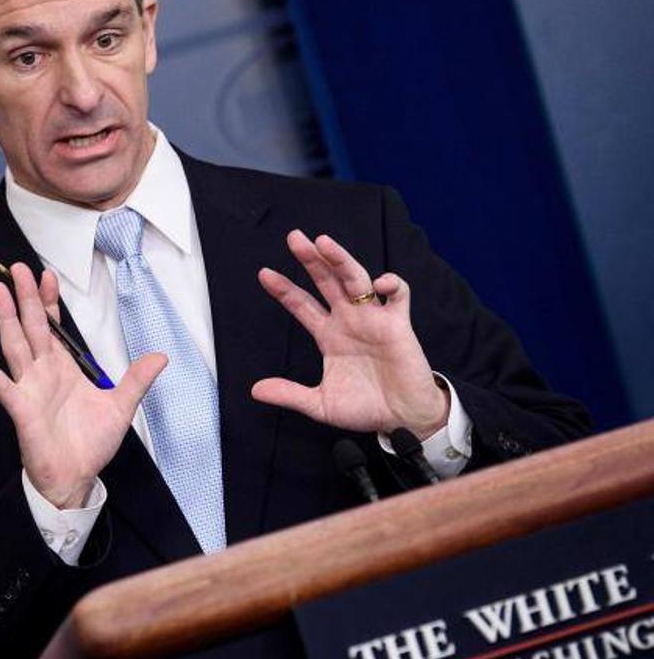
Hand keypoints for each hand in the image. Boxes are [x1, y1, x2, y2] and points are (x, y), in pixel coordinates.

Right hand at [0, 262, 166, 508]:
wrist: (76, 478)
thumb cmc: (90, 444)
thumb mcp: (121, 407)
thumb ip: (137, 380)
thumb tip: (161, 356)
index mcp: (63, 368)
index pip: (54, 326)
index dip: (49, 300)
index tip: (46, 274)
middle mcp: (42, 372)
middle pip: (32, 326)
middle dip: (25, 296)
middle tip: (17, 267)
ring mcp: (29, 388)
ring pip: (14, 345)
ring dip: (5, 318)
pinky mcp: (21, 409)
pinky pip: (2, 386)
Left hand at [252, 230, 448, 439]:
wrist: (403, 421)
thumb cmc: (366, 409)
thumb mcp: (320, 404)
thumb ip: (290, 394)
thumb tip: (255, 390)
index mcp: (329, 335)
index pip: (302, 304)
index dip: (284, 289)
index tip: (264, 274)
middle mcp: (349, 320)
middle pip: (327, 281)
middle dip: (311, 259)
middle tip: (294, 238)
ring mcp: (373, 319)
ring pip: (356, 279)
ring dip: (341, 260)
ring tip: (323, 242)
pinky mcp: (398, 325)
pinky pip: (397, 295)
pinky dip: (392, 283)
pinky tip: (379, 282)